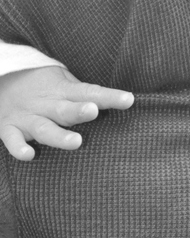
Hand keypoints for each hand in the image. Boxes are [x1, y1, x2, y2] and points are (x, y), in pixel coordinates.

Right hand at [0, 67, 133, 160]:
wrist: (2, 82)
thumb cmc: (45, 88)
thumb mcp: (65, 84)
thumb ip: (88, 95)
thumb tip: (125, 103)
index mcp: (63, 91)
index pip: (90, 92)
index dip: (110, 97)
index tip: (129, 100)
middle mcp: (46, 104)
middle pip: (65, 109)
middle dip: (79, 111)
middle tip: (94, 110)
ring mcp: (27, 117)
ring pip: (44, 128)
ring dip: (59, 135)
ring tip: (76, 142)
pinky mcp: (9, 128)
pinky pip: (12, 140)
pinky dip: (19, 148)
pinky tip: (30, 155)